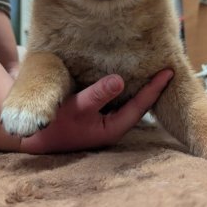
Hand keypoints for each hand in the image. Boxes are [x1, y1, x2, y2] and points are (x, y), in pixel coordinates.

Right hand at [20, 69, 173, 153]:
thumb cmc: (55, 125)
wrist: (37, 137)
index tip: (169, 72)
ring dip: (139, 87)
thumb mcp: (76, 108)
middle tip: (167, 69)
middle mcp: (113, 125)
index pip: (141, 106)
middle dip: (153, 88)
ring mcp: (106, 120)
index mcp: (113, 127)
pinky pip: (116, 99)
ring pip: (128, 101)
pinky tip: (127, 77)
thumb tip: (120, 80)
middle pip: (139, 104)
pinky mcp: (98, 115)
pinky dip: (124, 88)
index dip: (155, 89)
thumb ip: (98, 94)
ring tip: (152, 70)